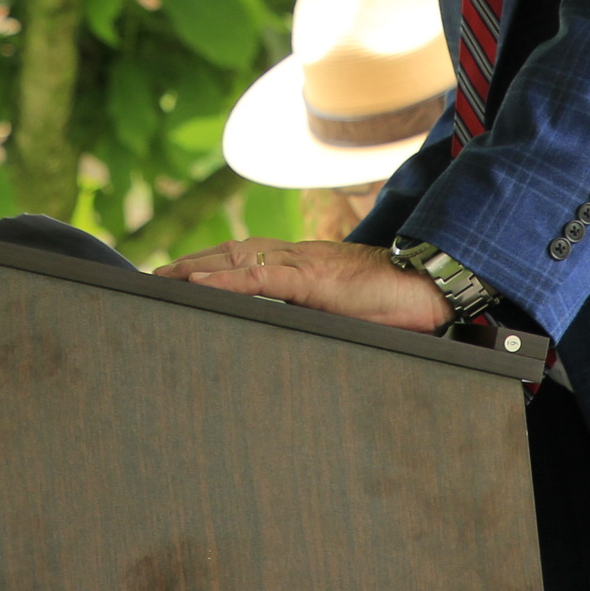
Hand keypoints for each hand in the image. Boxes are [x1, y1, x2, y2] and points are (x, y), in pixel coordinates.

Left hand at [153, 237, 452, 332]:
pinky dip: (226, 279)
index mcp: (307, 266)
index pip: (251, 258)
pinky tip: (200, 283)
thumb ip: (322, 317)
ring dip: (199, 266)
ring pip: (239, 258)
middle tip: (158, 276)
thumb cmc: (397, 303)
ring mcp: (304, 265)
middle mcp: (299, 257)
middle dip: (195, 262)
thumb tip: (302, 337)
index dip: (217, 264)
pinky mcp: (313, 278)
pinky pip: (261, 276)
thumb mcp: (349, 313)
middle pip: (235, 253)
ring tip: (165, 277)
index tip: (186, 275)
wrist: (430, 286)